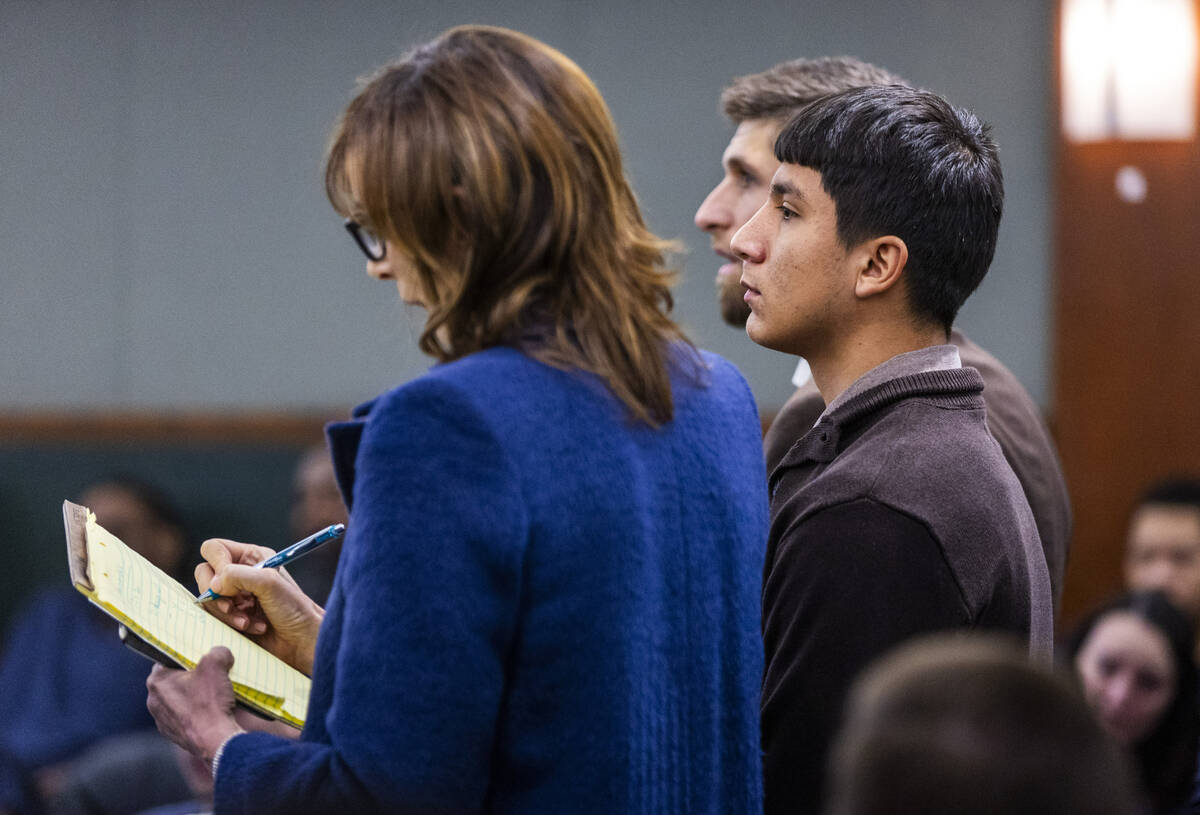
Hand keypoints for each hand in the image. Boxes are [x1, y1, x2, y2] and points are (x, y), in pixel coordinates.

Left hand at [146, 647, 243, 764]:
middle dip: (191, 677)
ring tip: (214, 695)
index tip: (201, 660)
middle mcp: (154, 700)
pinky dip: (196, 713)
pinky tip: (211, 712)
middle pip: (175, 680)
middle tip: (210, 675)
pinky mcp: (173, 734)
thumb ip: (217, 652)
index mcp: (157, 681)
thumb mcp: (216, 664)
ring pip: (179, 699)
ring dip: (194, 696)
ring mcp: (162, 720)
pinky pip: (184, 716)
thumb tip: (221, 654)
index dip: (186, 657)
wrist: (214, 740)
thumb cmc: (209, 703)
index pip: (168, 660)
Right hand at [196, 539, 323, 673]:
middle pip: (204, 574)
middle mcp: (240, 574)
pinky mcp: (230, 616)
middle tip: (233, 605)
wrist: (301, 641)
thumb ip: (238, 575)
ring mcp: (234, 596)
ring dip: (226, 612)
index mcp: (251, 557)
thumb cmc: (294, 609)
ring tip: (248, 621)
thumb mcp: (269, 583)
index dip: (216, 563)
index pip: (214, 549)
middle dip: (216, 593)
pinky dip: (229, 623)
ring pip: (207, 598)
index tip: (230, 583)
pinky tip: (251, 627)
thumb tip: (213, 584)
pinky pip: (213, 617)